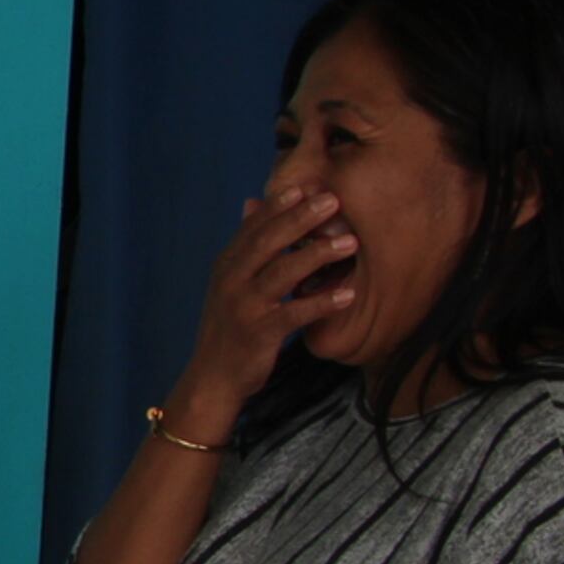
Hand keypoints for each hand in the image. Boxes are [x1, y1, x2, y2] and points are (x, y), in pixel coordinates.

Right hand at [169, 181, 354, 430]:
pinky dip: (322, 303)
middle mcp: (232, 281)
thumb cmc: (231, 326)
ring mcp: (244, 306)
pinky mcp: (259, 332)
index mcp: (227, 265)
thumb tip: (251, 203)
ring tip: (351, 242)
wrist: (213, 377)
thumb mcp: (230, 282)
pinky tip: (348, 295)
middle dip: (301, 219)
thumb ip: (245, 245)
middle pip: (268, 243)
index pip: (253, 228)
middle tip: (333, 201)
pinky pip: (295, 313)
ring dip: (318, 255)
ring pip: (283, 273)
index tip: (307, 187)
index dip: (279, 206)